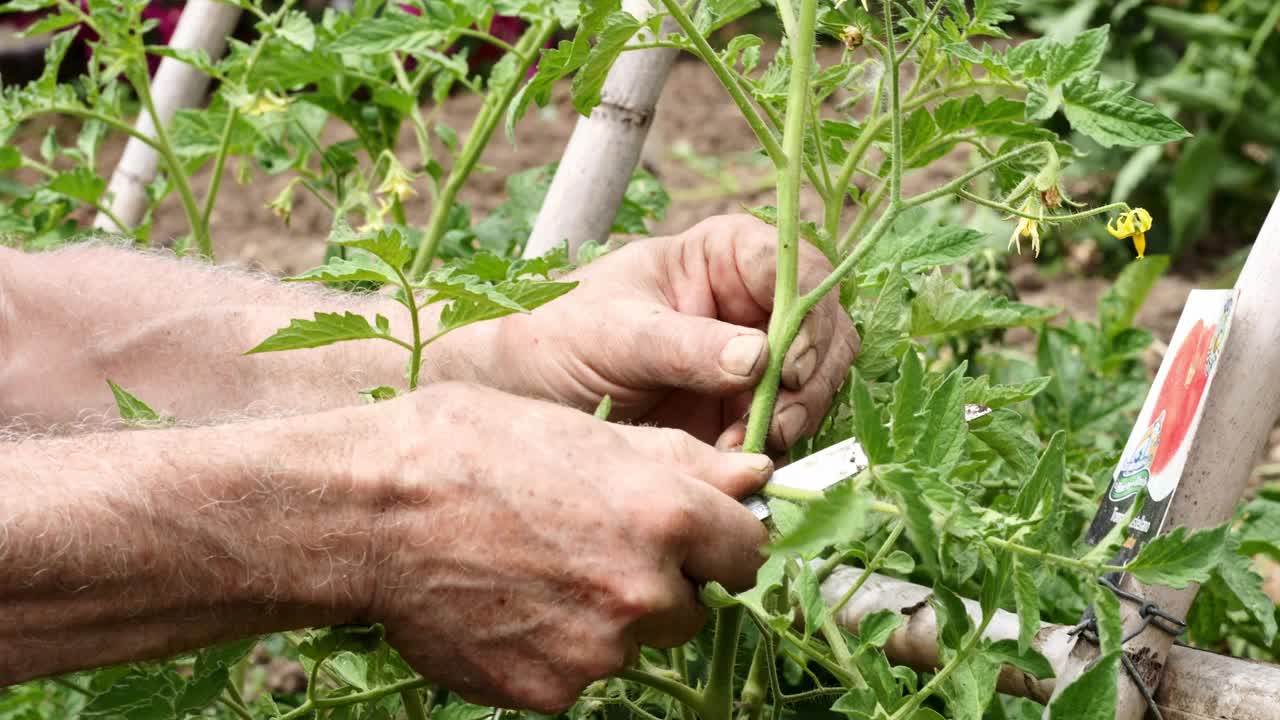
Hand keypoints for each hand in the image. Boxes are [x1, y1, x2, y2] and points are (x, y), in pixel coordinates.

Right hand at [366, 382, 769, 710]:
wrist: (371, 514)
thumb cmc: (472, 449)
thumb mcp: (584, 430)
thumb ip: (683, 462)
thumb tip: (757, 476)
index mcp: (665, 516)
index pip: (748, 551)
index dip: (718, 539)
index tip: (690, 533)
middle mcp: (645, 593)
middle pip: (691, 605)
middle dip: (659, 581)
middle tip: (589, 542)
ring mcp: (598, 652)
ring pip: (631, 641)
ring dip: (604, 616)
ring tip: (534, 569)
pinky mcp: (549, 693)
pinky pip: (576, 673)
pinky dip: (554, 648)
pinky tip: (508, 604)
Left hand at [435, 215, 857, 449]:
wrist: (523, 393)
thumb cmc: (558, 335)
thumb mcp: (616, 334)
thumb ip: (685, 344)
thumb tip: (760, 358)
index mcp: (724, 256)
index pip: (794, 267)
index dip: (805, 313)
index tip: (785, 362)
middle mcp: (750, 302)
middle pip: (822, 328)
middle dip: (809, 377)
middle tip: (774, 421)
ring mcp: (752, 358)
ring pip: (816, 381)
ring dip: (795, 417)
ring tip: (744, 447)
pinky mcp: (743, 409)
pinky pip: (787, 425)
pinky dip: (773, 445)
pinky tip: (736, 461)